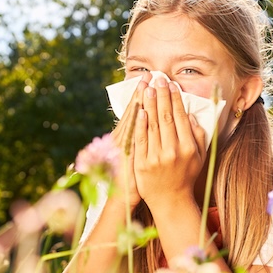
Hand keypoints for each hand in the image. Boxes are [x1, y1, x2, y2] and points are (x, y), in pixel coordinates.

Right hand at [110, 73, 150, 208]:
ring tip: (146, 85)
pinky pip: (133, 137)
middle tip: (150, 74)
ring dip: (140, 102)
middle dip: (142, 92)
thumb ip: (139, 135)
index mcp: (125, 136)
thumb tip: (145, 117)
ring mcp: (124, 146)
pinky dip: (135, 124)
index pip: (135, 109)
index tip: (148, 78)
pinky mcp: (127, 156)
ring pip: (132, 120)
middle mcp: (122, 138)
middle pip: (134, 110)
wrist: (123, 198)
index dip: (140, 93)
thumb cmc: (132, 177)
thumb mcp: (133, 153)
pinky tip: (139, 112)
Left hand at [134, 76, 206, 209]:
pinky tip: (139, 110)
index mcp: (188, 148)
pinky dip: (140, 124)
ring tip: (148, 88)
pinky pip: (140, 140)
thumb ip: (198, 136)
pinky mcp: (142, 164)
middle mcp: (173, 151)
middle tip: (158, 79)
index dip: (175, 99)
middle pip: (166, 117)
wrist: (170, 200)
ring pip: (152, 126)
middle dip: (161, 96)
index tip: (171, 85)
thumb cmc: (186, 176)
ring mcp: (156, 158)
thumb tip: (191, 115)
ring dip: (149, 105)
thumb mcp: (199, 157)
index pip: (180, 117)